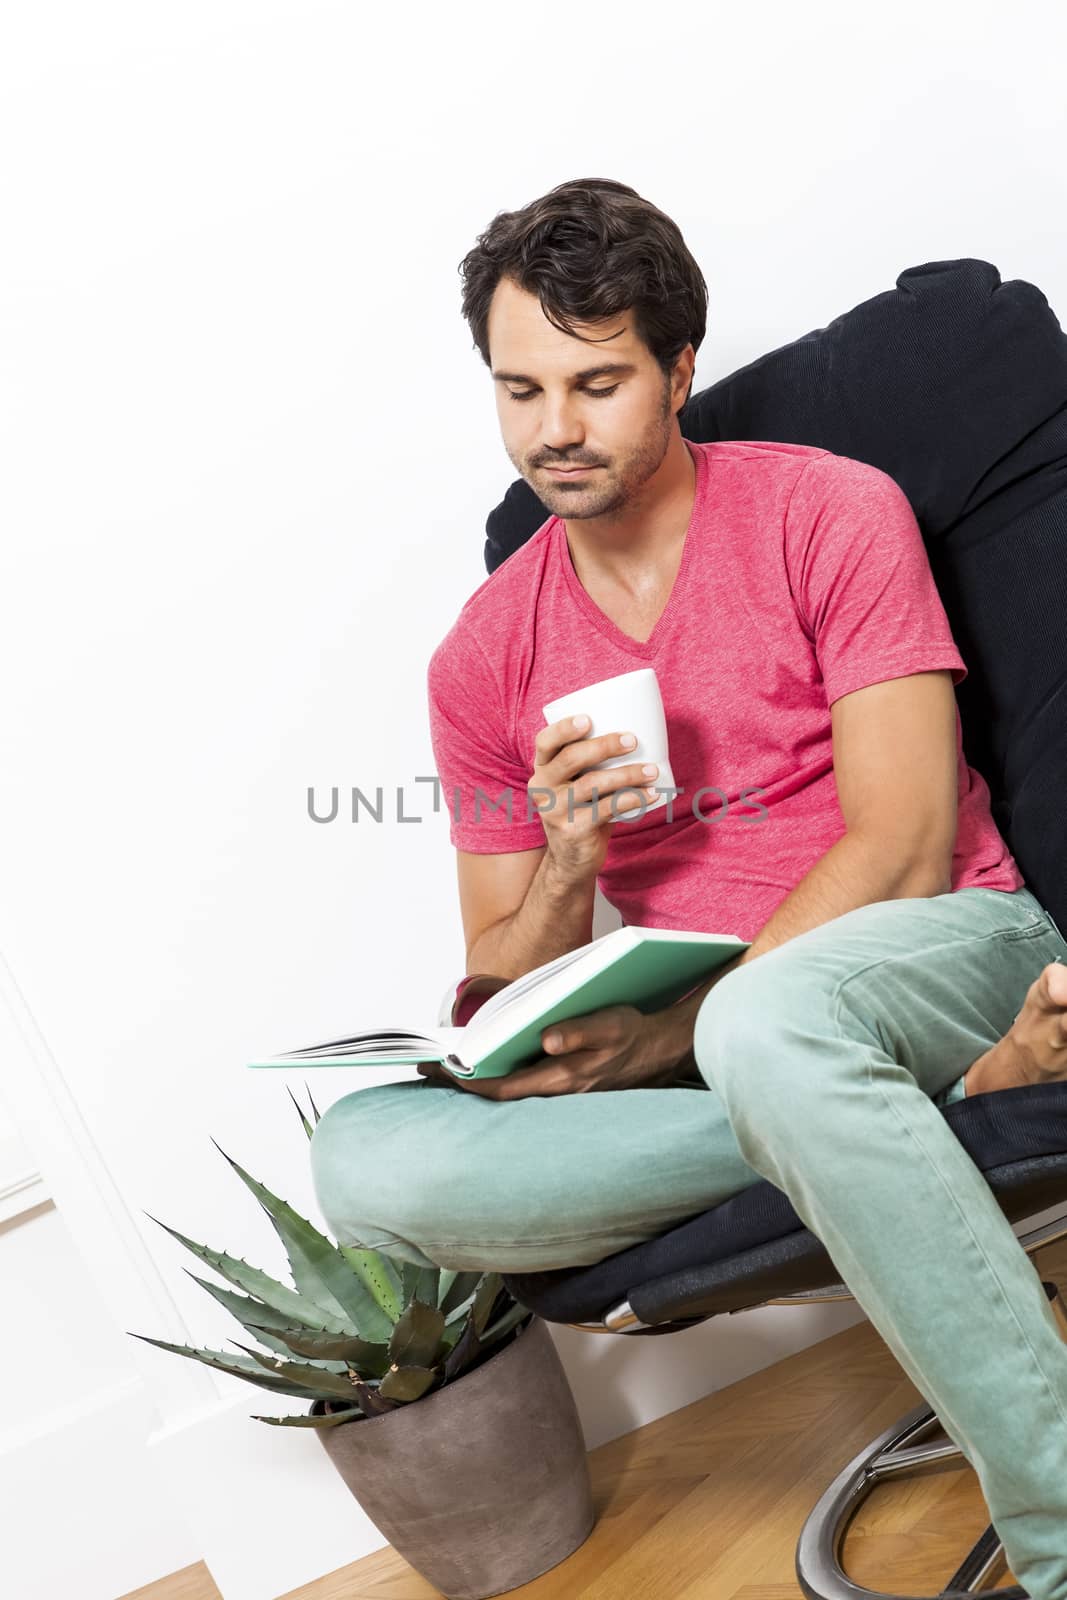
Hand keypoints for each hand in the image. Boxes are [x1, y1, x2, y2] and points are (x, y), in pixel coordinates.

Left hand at [415, 1003, 676, 1099]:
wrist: (663, 1049)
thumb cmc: (634, 1033)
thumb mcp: (611, 1023)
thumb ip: (580, 1031)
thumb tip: (547, 1039)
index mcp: (564, 1078)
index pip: (504, 1087)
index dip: (468, 1082)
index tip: (439, 1069)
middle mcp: (559, 1090)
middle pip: (499, 1093)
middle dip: (461, 1083)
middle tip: (424, 1069)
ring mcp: (562, 1090)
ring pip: (510, 1090)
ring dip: (478, 1080)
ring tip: (444, 1067)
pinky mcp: (566, 1084)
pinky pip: (524, 1084)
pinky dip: (499, 1077)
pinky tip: (485, 1065)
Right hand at [530, 715, 661, 879]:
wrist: (570, 861)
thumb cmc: (581, 811)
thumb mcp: (575, 785)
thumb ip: (592, 763)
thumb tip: (640, 733)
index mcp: (542, 770)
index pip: (545, 742)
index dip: (564, 728)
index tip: (589, 719)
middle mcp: (542, 788)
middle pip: (571, 758)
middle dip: (604, 746)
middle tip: (632, 741)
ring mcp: (556, 811)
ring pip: (592, 784)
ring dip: (626, 774)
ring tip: (651, 770)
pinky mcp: (574, 831)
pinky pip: (606, 810)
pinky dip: (633, 800)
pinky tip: (652, 794)